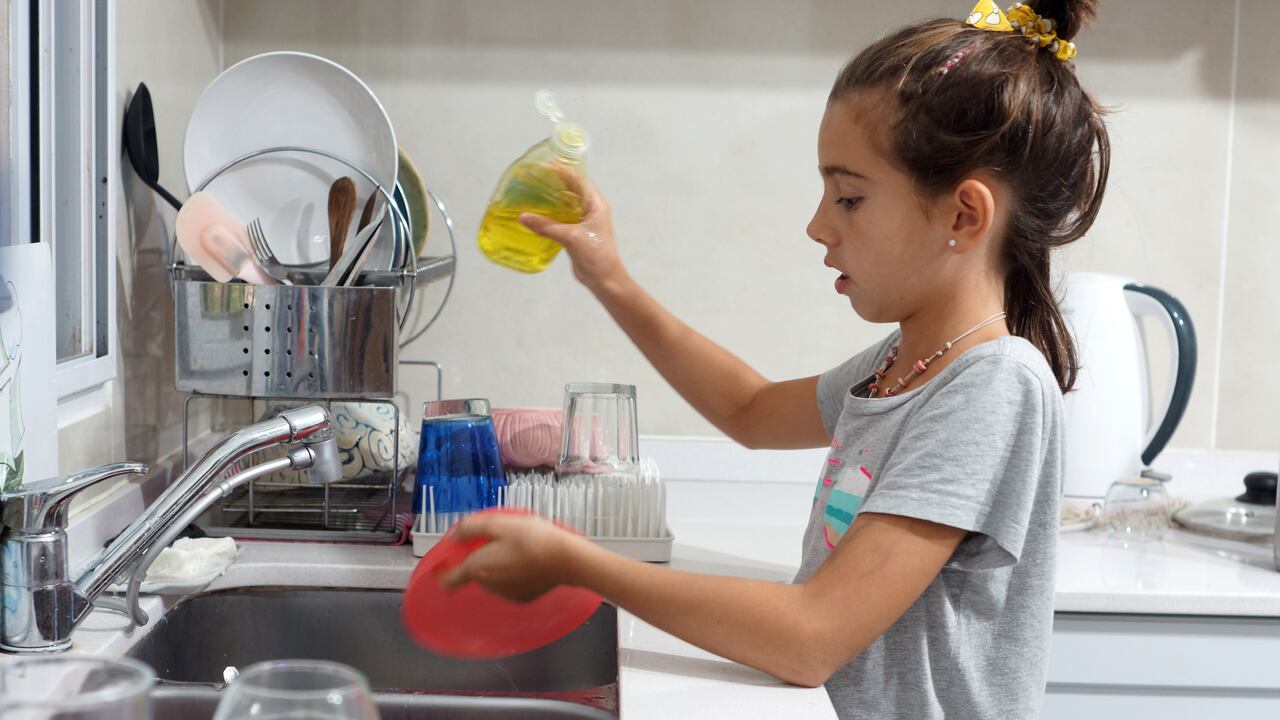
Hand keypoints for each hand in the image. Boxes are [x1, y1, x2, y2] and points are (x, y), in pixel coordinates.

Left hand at [440, 513, 586, 602]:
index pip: (449, 579)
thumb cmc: (532, 538)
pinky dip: (513, 575)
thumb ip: (471, 527)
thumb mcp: (499, 523)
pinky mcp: (524, 598)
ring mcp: (507, 594)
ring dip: (496, 567)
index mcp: (478, 568)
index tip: (443, 563)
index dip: (441, 572)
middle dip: (478, 559)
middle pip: (474, 573)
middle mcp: (489, 585)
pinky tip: (527, 562)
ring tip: (515, 549)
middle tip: (494, 540)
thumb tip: (453, 535)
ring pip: (493, 579)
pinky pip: (510, 585)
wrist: (567, 560)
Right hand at [518, 175, 625, 293]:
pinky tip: (536, 213)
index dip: (563, 171)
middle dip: (555, 182)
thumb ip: (546, 226)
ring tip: (532, 191)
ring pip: (566, 203)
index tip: (544, 165)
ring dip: (552, 198)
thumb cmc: (595, 254)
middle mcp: (591, 208)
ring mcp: (584, 221)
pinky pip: (562, 217)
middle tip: (534, 177)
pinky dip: (550, 213)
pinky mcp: (576, 232)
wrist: (604, 279)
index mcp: (596, 204)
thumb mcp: (571, 238)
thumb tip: (522, 216)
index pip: (579, 180)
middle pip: (572, 189)